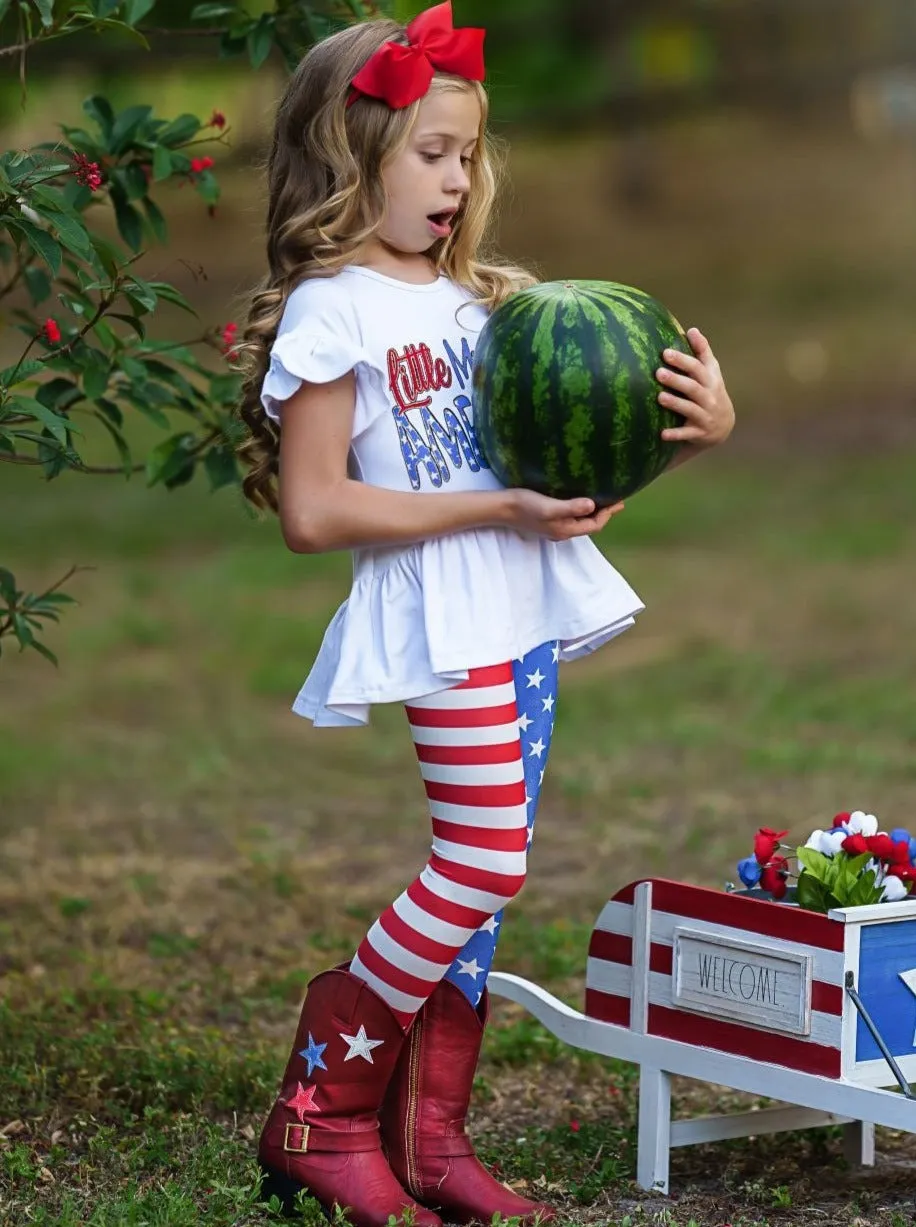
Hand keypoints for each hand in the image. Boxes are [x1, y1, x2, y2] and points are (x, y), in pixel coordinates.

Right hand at [508, 489, 624, 541]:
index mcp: (565, 529)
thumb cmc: (525, 505)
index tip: (619, 501)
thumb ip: (571, 507)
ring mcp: (554, 527)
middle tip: (616, 500)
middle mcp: (562, 531)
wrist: (501, 508)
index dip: (608, 514)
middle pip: (589, 525)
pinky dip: (581, 509)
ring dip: (593, 511)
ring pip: (580, 521)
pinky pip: (570, 517)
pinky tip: (580, 499)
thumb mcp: (550, 506)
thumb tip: (593, 505)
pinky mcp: (547, 520)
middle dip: (604, 514)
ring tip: (603, 499)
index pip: (594, 525)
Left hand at [656, 327, 734, 449]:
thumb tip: (692, 329)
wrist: (723, 426)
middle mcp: (710, 397)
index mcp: (711, 380)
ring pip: (690, 409)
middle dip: (676, 380)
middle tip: (658, 373)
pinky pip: (687, 434)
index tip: (665, 353)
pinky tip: (662, 434)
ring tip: (659, 397)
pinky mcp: (699, 433)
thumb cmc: (710, 392)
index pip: (698, 368)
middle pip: (693, 387)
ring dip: (675, 403)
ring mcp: (705, 416)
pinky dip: (676, 435)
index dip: (682, 360)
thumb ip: (702, 352)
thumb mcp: (711, 373)